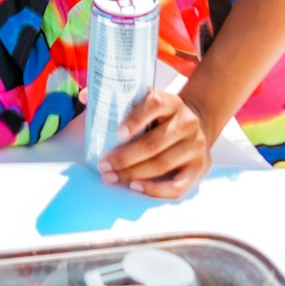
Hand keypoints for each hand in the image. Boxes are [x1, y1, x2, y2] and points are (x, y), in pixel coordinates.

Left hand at [97, 90, 211, 198]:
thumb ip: (120, 99)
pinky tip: (135, 187)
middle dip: (125, 156)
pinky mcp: (199, 168)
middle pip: (154, 143)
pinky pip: (178, 186)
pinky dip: (155, 190)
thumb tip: (84, 95)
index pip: (155, 104)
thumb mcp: (149, 101)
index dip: (136, 118)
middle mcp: (187, 122)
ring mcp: (195, 146)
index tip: (118, 133)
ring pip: (162, 164)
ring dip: (133, 173)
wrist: (199, 123)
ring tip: (112, 177)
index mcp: (172, 101)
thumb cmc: (163, 115)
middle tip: (104, 164)